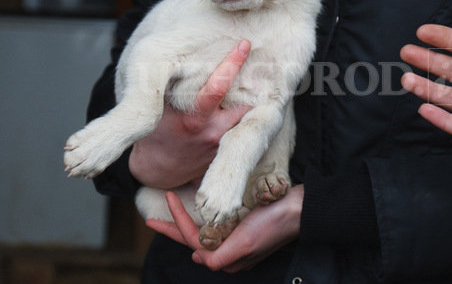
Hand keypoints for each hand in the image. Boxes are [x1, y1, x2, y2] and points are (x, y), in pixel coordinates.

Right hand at [129, 40, 251, 188]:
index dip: (233, 63)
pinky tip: (251, 98)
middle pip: (244, 101)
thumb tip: (194, 57)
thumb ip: (177, 88)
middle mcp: (212, 131)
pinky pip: (243, 126)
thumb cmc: (157, 130)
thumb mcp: (160, 107)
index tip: (244, 44)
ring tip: (260, 77)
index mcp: (193, 118)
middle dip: (254, 81)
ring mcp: (222, 143)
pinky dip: (247, 112)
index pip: (218, 86)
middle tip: (264, 59)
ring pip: (247, 114)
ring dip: (254, 96)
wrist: (158, 169)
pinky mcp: (227, 151)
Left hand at [146, 186, 303, 272]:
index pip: (193, 240)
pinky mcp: (243, 229)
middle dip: (171, 230)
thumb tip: (197, 256)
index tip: (168, 197)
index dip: (177, 222)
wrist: (298, 210)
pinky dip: (203, 221)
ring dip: (185, 225)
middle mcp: (229, 251)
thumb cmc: (272, 224)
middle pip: (193, 240)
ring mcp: (236, 240)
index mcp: (226, 257)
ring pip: (203, 234)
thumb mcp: (244, 244)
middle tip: (150, 220)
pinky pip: (216, 227)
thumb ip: (218, 256)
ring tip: (170, 217)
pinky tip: (198, 217)